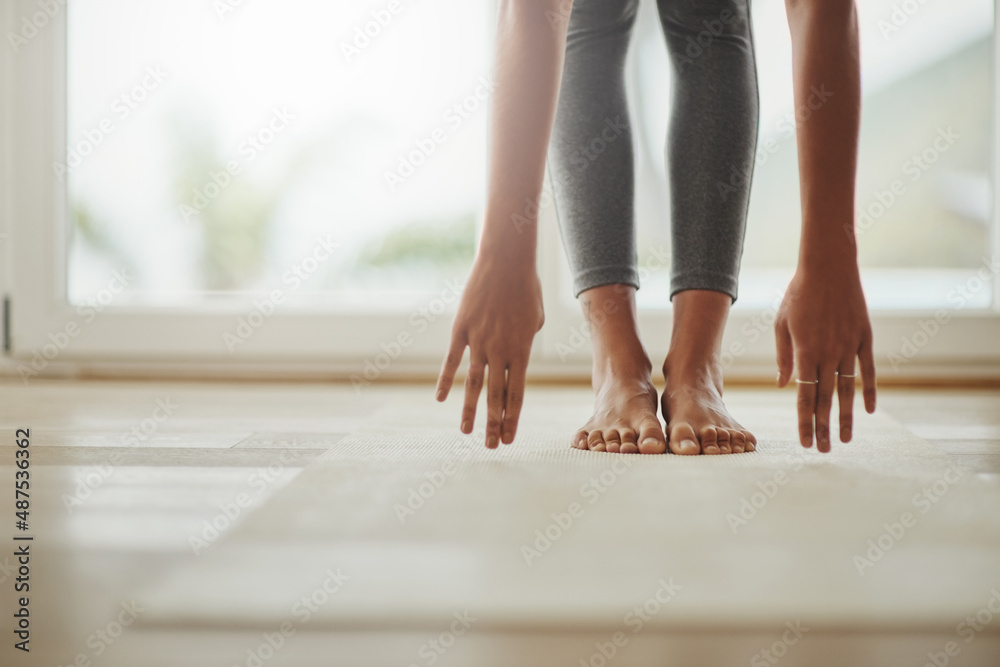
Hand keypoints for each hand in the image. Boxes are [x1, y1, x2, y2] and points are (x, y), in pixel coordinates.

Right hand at [435, 258, 543, 447]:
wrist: (506, 262)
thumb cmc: (526, 288)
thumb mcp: (536, 319)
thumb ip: (526, 341)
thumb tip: (517, 354)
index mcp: (522, 352)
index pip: (517, 395)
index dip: (512, 420)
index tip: (509, 439)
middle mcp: (499, 352)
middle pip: (496, 397)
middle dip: (494, 425)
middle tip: (492, 447)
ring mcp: (478, 342)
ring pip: (473, 385)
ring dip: (470, 411)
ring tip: (467, 433)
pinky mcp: (460, 330)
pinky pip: (451, 361)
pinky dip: (446, 381)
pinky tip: (441, 399)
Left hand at [775, 265, 875, 451]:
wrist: (828, 267)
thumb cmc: (798, 295)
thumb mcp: (782, 324)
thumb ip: (784, 357)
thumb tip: (785, 385)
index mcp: (804, 352)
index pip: (803, 395)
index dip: (804, 420)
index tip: (805, 442)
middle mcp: (828, 353)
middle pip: (825, 398)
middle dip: (823, 427)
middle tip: (824, 450)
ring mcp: (848, 346)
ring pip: (848, 389)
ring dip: (847, 416)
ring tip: (846, 438)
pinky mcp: (864, 338)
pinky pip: (867, 370)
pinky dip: (869, 390)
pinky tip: (869, 410)